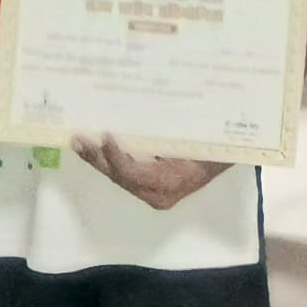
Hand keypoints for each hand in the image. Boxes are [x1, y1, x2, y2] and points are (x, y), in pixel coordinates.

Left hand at [75, 136, 226, 208]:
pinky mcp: (149, 185)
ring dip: (99, 160)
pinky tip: (96, 147)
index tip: (106, 136)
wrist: (227, 157)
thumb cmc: (213, 146)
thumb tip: (143, 112)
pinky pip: (125, 174)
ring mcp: (152, 192)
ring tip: (80, 143)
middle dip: (98, 160)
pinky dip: (110, 160)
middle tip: (79, 141)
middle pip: (120, 177)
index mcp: (170, 183)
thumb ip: (167, 134)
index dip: (116, 157)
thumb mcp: (193, 138)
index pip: (134, 174)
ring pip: (119, 177)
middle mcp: (158, 194)